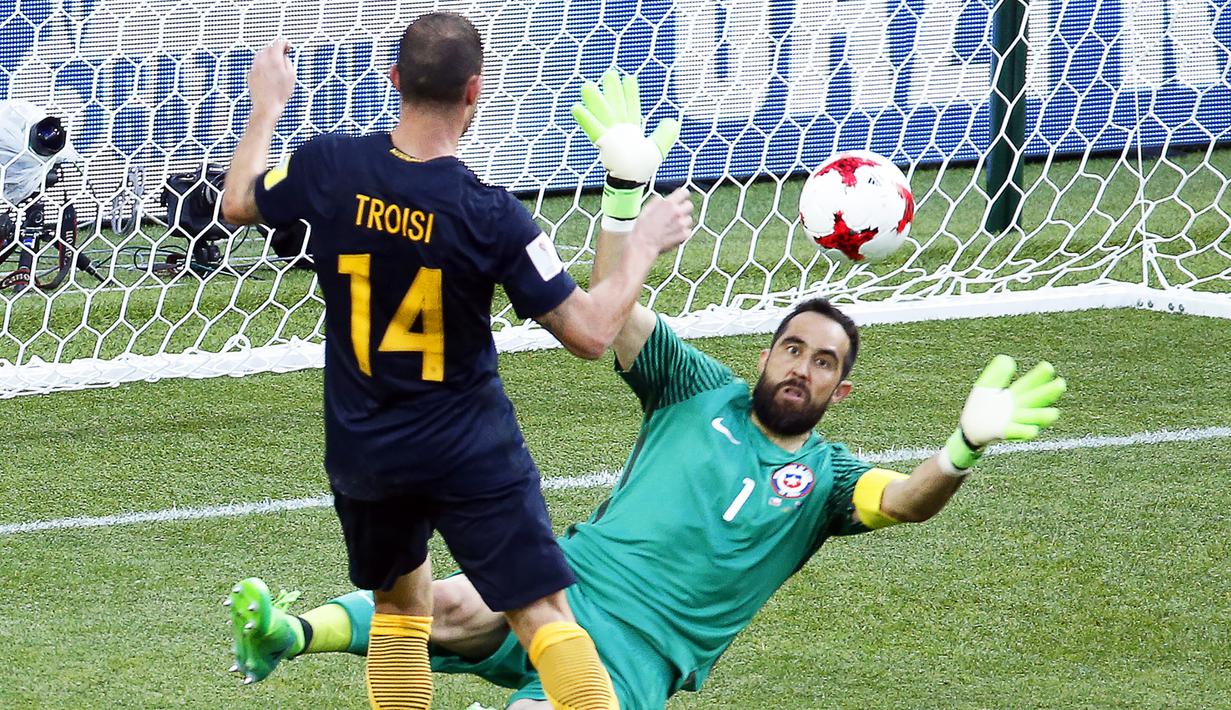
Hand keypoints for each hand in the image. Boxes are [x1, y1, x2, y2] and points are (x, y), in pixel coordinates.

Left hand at [248, 40, 296, 117]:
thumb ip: (288, 61)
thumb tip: (284, 55)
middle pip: (269, 48)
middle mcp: (262, 60)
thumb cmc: (280, 93)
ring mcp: (254, 66)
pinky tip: (268, 76)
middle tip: (283, 57)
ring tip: (275, 67)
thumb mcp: (291, 75)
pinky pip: (257, 65)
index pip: (278, 43)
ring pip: (261, 55)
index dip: (285, 43)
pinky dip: (262, 66)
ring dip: (268, 57)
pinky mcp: (250, 74)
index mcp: (273, 59)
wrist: (267, 106)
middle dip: (276, 50)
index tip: (288, 47)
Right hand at [572, 69, 679, 220]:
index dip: (630, 93)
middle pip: (615, 105)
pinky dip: (585, 119)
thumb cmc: (641, 167)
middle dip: (612, 90)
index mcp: (632, 129)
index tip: (629, 78)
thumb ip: (665, 135)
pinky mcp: (603, 142)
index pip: (631, 107)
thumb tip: (673, 121)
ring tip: (587, 86)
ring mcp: (610, 134)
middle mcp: (619, 129)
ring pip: (602, 113)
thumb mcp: (658, 149)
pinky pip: (593, 128)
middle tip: (609, 74)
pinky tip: (576, 108)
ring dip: (596, 100)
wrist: (632, 180)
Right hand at [629, 187, 692, 254]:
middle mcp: (677, 212)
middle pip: (689, 205)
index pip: (684, 193)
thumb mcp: (647, 208)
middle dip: (684, 208)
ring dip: (683, 221)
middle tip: (677, 213)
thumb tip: (662, 198)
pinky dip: (683, 232)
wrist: (644, 244)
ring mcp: (682, 224)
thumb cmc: (643, 227)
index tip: (681, 198)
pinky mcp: (684, 235)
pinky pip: (688, 231)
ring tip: (673, 226)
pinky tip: (674, 233)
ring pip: (689, 219)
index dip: (682, 195)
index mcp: (668, 203)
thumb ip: (657, 200)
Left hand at [942, 355, 1065, 473]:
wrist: (970, 428)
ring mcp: (1015, 421)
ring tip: (1054, 413)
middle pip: (1037, 399)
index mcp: (1016, 395)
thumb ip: (997, 374)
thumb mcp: (986, 386)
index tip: (1048, 367)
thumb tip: (1008, 359)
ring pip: (1032, 419)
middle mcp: (1020, 408)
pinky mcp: (1005, 432)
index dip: (1039, 376)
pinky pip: (1017, 432)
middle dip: (1049, 392)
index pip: (1030, 383)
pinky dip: (1024, 431)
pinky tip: (1032, 431)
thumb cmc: (981, 406)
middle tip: (1061, 384)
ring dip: (1043, 416)